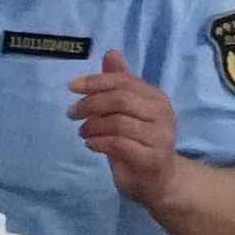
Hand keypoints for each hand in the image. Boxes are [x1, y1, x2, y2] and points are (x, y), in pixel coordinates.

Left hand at [69, 52, 182, 199]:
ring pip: (118, 122)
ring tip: (83, 132)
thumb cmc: (139, 142)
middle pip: (120, 99)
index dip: (95, 81)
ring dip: (92, 126)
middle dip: (90, 104)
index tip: (71, 87)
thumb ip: (120, 84)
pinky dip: (99, 142)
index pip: (124, 81)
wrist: (158, 181)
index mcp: (156, 98)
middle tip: (72, 113)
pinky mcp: (152, 158)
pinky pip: (119, 144)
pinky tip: (91, 144)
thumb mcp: (127, 111)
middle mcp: (162, 114)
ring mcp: (160, 137)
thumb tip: (111, 53)